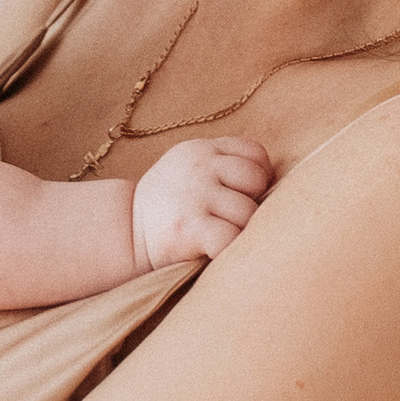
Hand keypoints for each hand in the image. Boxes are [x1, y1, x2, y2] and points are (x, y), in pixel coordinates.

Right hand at [132, 134, 271, 269]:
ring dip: (239, 231)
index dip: (258, 177)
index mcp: (201, 149)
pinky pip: (232, 239)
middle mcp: (198, 165)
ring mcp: (194, 195)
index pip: (256, 154)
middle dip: (250, 203)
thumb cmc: (167, 207)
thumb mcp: (189, 170)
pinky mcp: (189, 227)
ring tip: (215, 235)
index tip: (241, 195)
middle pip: (256, 181)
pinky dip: (228, 250)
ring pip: (248, 213)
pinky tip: (211, 251)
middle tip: (228, 219)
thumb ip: (224, 165)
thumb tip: (277, 185)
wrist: (122, 233)